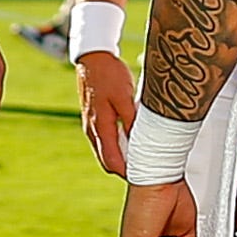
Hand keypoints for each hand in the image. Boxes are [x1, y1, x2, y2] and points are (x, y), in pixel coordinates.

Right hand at [75, 45, 139, 175]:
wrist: (93, 58)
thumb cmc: (109, 74)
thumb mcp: (124, 96)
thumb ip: (131, 120)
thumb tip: (140, 143)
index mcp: (100, 127)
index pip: (112, 162)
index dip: (127, 174)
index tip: (144, 178)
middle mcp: (92, 130)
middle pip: (107, 161)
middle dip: (124, 169)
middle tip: (146, 171)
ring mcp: (91, 125)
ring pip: (105, 151)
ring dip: (121, 158)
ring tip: (142, 158)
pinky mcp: (93, 119)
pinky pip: (105, 140)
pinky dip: (117, 146)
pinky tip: (131, 140)